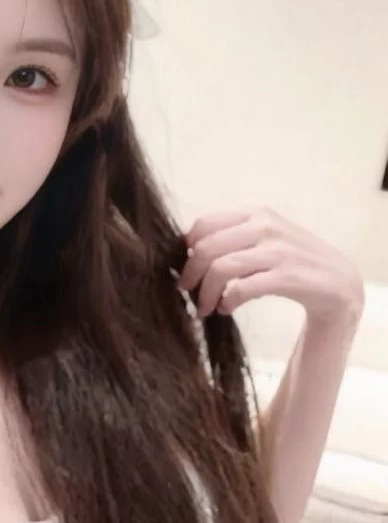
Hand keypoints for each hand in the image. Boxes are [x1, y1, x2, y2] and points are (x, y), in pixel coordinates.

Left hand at [177, 207, 364, 329]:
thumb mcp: (264, 239)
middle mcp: (266, 226)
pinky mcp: (287, 277)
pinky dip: (227, 301)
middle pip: (207, 248)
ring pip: (221, 269)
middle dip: (190, 275)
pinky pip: (242, 289)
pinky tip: (226, 309)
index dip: (187, 250)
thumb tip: (187, 251)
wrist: (338, 283)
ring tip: (204, 307)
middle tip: (187, 294)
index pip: (204, 225)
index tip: (185, 269)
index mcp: (256, 213)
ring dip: (205, 293)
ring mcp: (278, 251)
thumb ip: (232, 238)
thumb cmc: (292, 262)